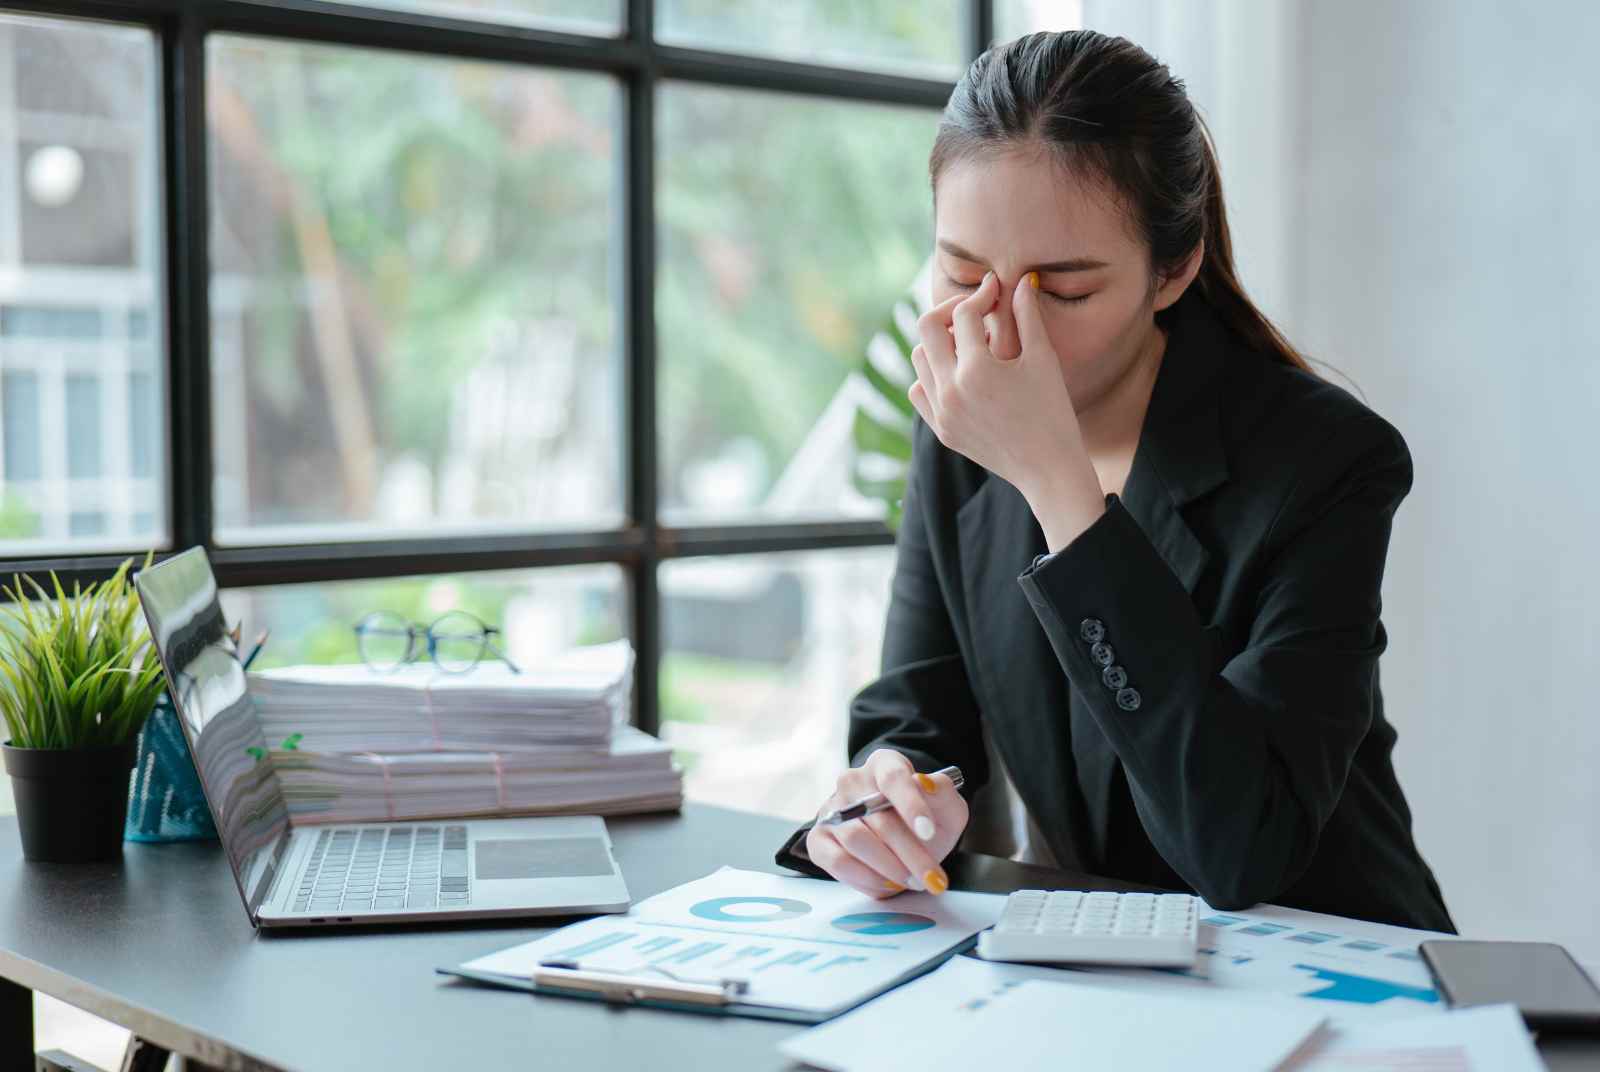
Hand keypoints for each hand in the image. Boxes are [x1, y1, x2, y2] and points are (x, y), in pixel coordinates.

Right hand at [804, 749, 968, 898]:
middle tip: (932, 877)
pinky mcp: (818, 838)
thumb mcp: (945, 807)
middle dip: (911, 854)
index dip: (911, 805)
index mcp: (884, 764)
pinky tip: (887, 884)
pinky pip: (838, 861)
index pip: (893, 778)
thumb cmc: (921, 821)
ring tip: (913, 881)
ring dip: (889, 868)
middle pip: (879, 819)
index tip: (928, 832)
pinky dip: (866, 878)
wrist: (898, 840)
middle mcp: (852, 782)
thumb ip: (943, 793)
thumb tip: (926, 783)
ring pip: (856, 840)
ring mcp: (832, 809)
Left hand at [908, 271, 1102, 523]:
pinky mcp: (941, 429)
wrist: (1048, 469)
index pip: (964, 314)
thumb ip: (1026, 316)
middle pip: (927, 329)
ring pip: (919, 358)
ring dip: (940, 342)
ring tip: (968, 340)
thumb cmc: (1053, 411)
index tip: (996, 290)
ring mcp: (941, 413)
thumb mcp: (1042, 359)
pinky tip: (958, 372)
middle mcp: (950, 391)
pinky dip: (932, 374)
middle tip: (974, 310)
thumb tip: (1019, 282)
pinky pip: (920, 389)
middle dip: (950, 311)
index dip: (981, 295)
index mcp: (977, 370)